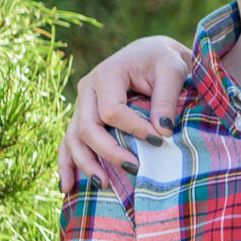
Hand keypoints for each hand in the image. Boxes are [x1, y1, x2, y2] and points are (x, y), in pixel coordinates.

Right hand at [59, 36, 193, 192]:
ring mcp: (82, 105)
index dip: (134, 129)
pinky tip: (67, 187)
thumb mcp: (172, 70)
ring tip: (104, 184)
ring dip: (85, 163)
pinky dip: (67, 164)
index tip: (159, 140)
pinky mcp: (83, 117)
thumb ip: (167, 98)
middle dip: (109, 152)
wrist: (152, 54)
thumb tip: (162, 131)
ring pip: (73, 138)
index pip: (112, 110)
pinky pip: (69, 142)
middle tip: (135, 168)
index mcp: (108, 73)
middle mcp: (88, 89)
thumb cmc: (164, 61)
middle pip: (88, 128)